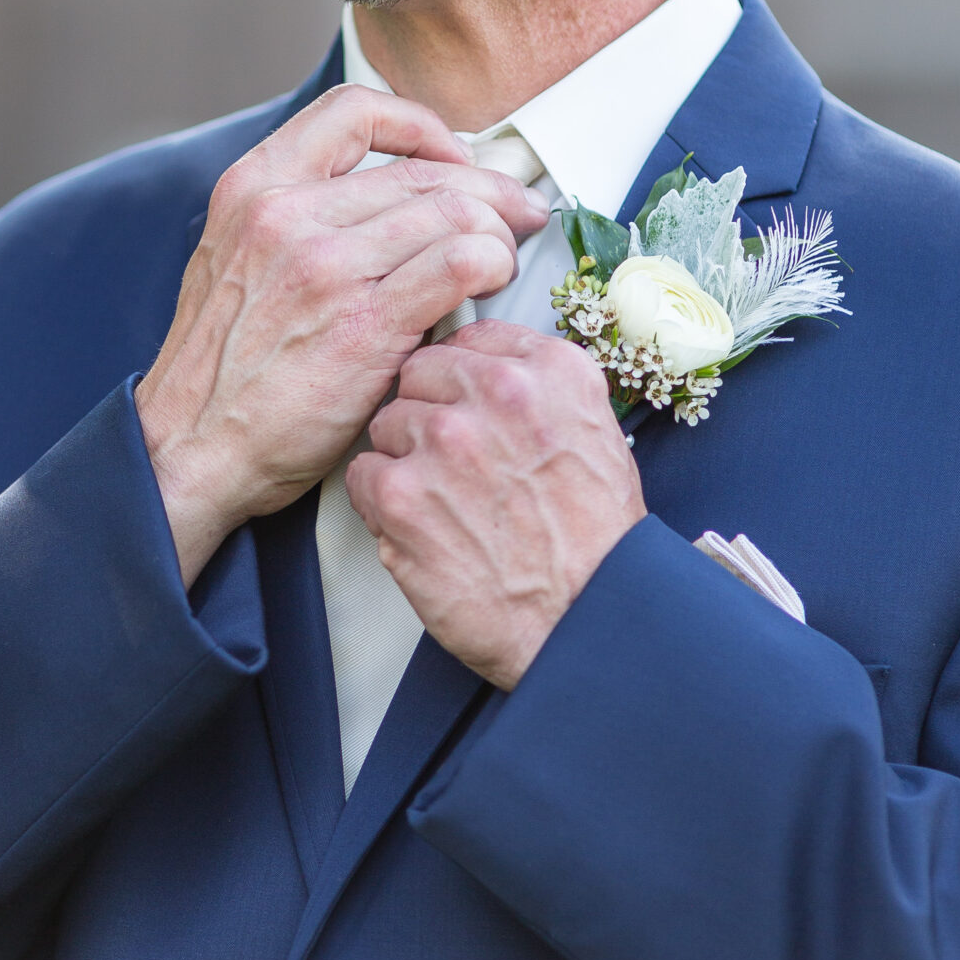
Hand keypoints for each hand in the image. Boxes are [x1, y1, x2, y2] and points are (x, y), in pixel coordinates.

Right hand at [135, 87, 547, 584]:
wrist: (189, 450)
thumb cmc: (220, 370)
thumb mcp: (233, 260)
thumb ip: (295, 218)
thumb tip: (388, 202)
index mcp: (253, 187)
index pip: (354, 109)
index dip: (419, 126)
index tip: (450, 158)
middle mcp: (286, 212)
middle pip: (424, 170)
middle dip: (488, 189)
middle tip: (518, 214)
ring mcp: (325, 265)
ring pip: (454, 210)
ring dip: (497, 233)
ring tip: (504, 260)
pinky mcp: (364, 322)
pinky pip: (462, 262)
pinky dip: (493, 265)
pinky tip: (491, 286)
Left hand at [346, 324, 646, 690]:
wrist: (588, 620)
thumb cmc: (595, 541)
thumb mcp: (597, 435)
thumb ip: (543, 389)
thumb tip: (492, 366)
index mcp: (551, 371)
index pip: (471, 340)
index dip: (462, 380)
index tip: (466, 406)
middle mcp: (497, 393)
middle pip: (420, 374)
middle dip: (429, 414)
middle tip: (454, 464)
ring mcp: (445, 440)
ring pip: (388, 423)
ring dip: (406, 461)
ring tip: (446, 504)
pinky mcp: (402, 495)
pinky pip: (363, 474)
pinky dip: (381, 504)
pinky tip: (421, 528)